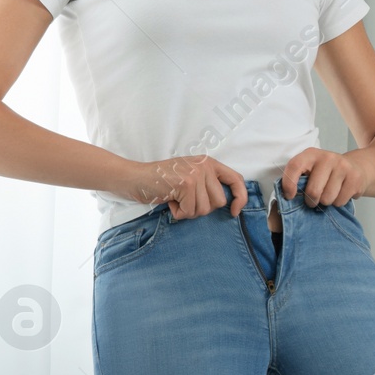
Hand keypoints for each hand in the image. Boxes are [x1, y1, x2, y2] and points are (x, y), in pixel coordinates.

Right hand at [128, 155, 247, 220]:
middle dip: (200, 208)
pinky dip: (178, 212)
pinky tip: (169, 200)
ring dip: (187, 211)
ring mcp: (196, 174)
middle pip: (218, 202)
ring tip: (175, 198)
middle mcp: (205, 166)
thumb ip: (206, 183)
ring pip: (204, 209)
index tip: (234, 212)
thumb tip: (227, 204)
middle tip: (183, 199)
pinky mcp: (186, 184)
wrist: (135, 177)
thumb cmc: (160, 180)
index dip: (240, 198)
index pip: (236, 180)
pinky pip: (189, 211)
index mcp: (208, 163)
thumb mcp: (188, 175)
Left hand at [277, 149, 366, 206]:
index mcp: (310, 154)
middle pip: (313, 191)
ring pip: (327, 199)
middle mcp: (327, 157)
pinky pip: (340, 201)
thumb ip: (298, 180)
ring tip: (328, 194)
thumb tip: (285, 200)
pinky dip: (338, 202)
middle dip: (310, 201)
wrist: (356, 167)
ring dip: (325, 202)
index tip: (290, 196)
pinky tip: (340, 193)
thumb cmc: (326, 172)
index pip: (294, 166)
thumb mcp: (311, 169)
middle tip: (312, 200)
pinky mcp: (355, 177)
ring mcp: (343, 166)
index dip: (288, 184)